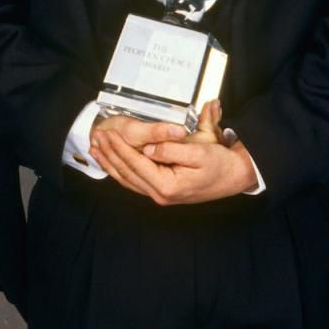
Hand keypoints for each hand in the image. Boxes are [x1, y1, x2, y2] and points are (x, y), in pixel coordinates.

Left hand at [90, 102, 256, 204]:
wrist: (233, 177)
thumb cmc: (218, 163)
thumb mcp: (198, 150)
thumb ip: (171, 149)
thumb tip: (149, 148)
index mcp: (168, 185)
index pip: (136, 164)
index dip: (119, 148)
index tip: (107, 133)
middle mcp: (160, 195)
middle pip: (127, 173)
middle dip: (109, 154)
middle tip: (95, 137)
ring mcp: (160, 195)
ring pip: (128, 179)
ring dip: (110, 164)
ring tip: (95, 148)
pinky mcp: (162, 191)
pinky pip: (135, 181)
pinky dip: (120, 171)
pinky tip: (111, 161)